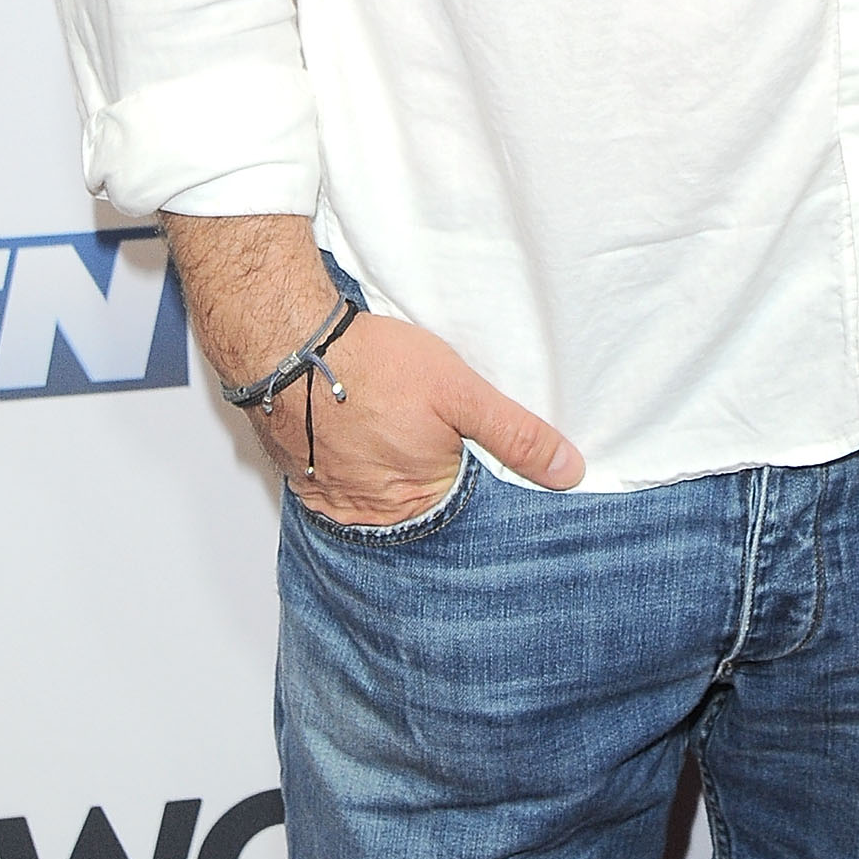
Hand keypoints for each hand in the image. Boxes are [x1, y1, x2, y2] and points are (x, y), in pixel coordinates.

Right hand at [161, 211, 584, 527]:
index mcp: (420, 501)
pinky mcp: (306, 482)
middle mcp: (374, 516)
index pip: (467, 503)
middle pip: (423, 501)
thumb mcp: (462, 392)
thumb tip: (568, 470)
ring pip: (383, 493)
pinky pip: (344, 484)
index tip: (471, 441)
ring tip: (394, 424)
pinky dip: (357, 463)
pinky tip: (363, 431)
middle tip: (425, 425)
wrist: (291, 343)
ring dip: (393, 468)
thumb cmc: (376, 365)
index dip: (476, 469)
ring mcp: (335, 502)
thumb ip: (516, 434)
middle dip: (434, 470)